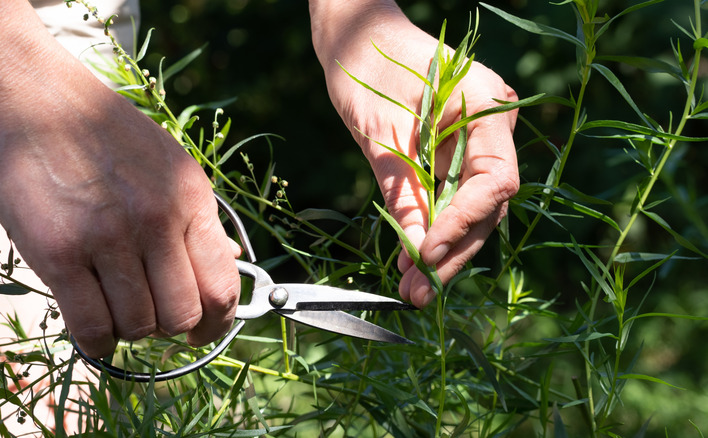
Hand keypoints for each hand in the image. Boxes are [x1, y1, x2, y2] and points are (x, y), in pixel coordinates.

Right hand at [0, 0, 239, 357]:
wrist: (26, 96)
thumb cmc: (98, 131)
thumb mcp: (168, 162)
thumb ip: (196, 218)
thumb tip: (228, 263)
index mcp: (190, 198)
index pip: (222, 286)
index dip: (216, 323)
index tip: (202, 332)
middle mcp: (156, 219)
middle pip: (181, 315)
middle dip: (169, 327)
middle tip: (150, 315)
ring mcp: (107, 237)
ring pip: (138, 326)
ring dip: (129, 329)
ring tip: (113, 305)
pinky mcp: (58, 253)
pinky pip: (92, 329)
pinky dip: (98, 342)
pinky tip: (94, 329)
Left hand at [310, 1, 518, 307]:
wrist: (356, 36)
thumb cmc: (364, 66)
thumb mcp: (379, 134)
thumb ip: (404, 192)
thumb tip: (419, 252)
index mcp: (485, 105)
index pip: (494, 180)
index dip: (463, 223)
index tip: (427, 255)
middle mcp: (494, 124)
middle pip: (488, 203)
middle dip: (453, 250)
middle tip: (419, 291)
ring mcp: (481, 139)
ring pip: (474, 207)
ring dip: (445, 249)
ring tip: (413, 288)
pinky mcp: (460, 152)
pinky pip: (456, 197)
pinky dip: (435, 228)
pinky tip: (414, 258)